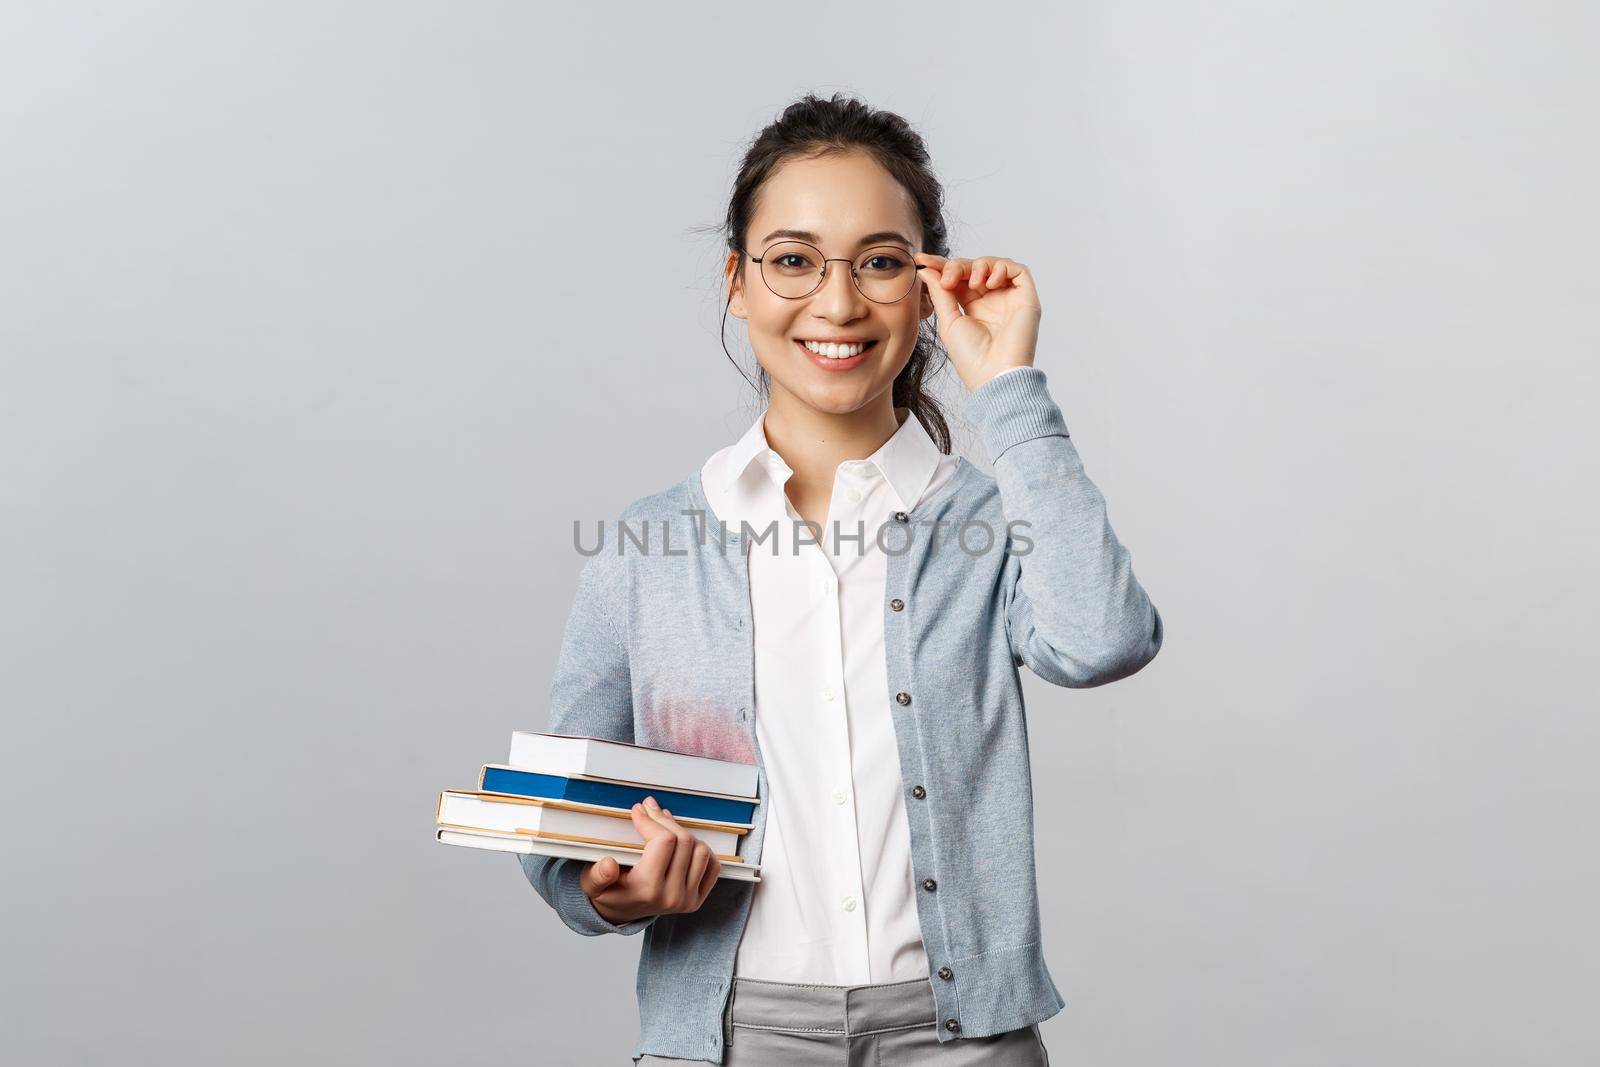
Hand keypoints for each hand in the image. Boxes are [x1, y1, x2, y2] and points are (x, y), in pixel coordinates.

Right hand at [579, 795, 721, 924]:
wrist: (620, 913)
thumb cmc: (608, 893)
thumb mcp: (592, 885)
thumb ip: (598, 876)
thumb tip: (608, 864)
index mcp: (648, 890)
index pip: (664, 841)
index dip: (651, 819)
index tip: (638, 810)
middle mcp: (672, 896)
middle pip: (684, 841)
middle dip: (665, 820)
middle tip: (650, 809)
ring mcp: (688, 899)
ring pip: (701, 850)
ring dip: (684, 833)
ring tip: (664, 827)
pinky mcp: (698, 898)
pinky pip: (712, 866)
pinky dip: (701, 850)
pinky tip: (682, 844)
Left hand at [914, 253, 1041, 391]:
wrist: (994, 375)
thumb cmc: (971, 358)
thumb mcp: (949, 322)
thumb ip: (940, 294)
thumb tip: (927, 271)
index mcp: (972, 307)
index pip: (957, 278)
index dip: (940, 266)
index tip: (921, 261)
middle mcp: (992, 300)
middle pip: (974, 268)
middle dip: (957, 265)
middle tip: (947, 277)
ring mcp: (1009, 298)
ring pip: (995, 265)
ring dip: (979, 266)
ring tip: (972, 283)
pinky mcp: (1027, 298)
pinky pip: (1018, 271)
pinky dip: (1001, 268)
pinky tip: (989, 284)